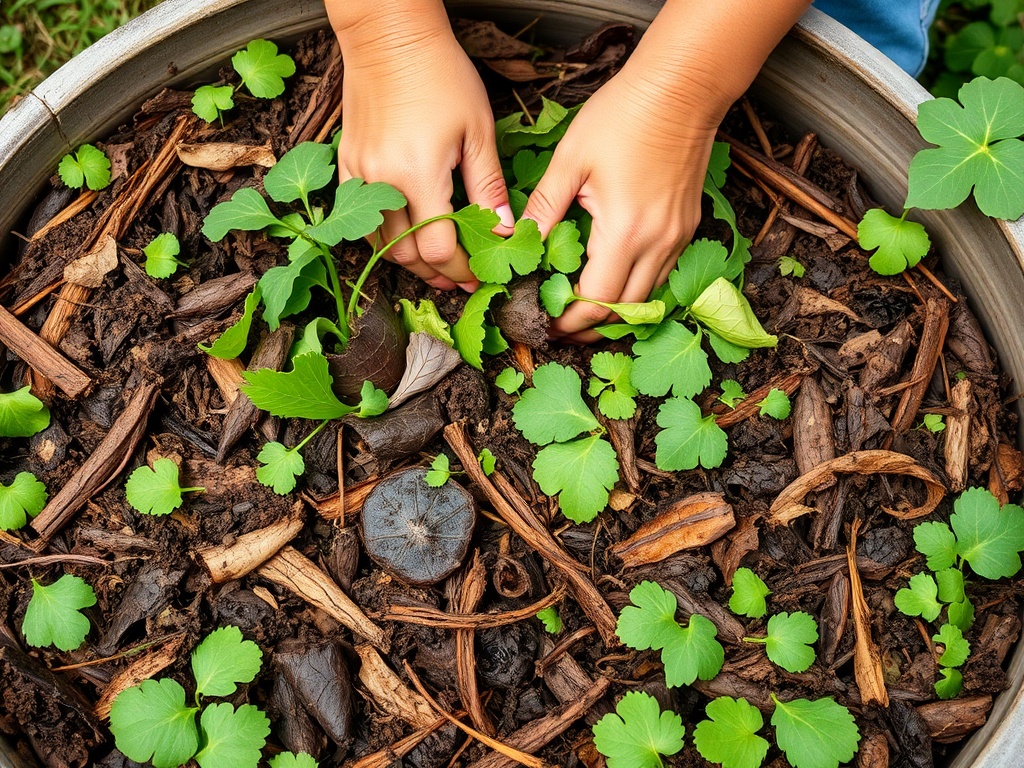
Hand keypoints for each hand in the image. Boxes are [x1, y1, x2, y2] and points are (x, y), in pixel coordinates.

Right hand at [333, 8, 512, 290]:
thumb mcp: (478, 131)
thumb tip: (503, 230)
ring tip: (436, 259)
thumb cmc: (440, 75)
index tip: (479, 274)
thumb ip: (488, 186)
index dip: (460, 270)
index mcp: (419, 176)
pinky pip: (362, 218)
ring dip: (410, 258)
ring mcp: (360, 176)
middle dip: (437, 272)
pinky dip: (385, 234)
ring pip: (381, 243)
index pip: (438, 249)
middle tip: (460, 275)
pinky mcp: (348, 165)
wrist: (389, 37)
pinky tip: (407, 232)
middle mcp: (383, 183)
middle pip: (407, 254)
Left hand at [522, 67, 717, 340]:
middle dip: (588, 328)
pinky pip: (660, 276)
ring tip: (580, 315)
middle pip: (623, 312)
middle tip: (557, 328)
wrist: (683, 87)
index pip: (595, 301)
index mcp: (624, 232)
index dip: (567, 321)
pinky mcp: (686, 228)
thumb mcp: (570, 161)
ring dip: (614, 314)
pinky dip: (635, 291)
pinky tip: (611, 284)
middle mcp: (657, 244)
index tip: (543, 324)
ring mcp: (677, 238)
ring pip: (646, 300)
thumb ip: (543, 210)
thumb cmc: (623, 115)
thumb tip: (516, 242)